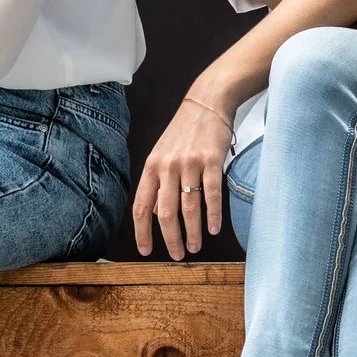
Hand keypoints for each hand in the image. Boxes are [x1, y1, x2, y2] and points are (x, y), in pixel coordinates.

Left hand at [133, 92, 232, 258]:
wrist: (207, 102)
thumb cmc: (184, 131)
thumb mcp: (163, 154)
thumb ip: (159, 183)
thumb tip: (158, 214)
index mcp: (151, 167)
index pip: (142, 206)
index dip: (142, 232)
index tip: (146, 251)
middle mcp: (168, 166)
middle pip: (166, 212)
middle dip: (171, 238)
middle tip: (178, 255)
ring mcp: (190, 163)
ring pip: (189, 207)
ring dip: (193, 232)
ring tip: (196, 247)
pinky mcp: (212, 160)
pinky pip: (211, 194)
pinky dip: (213, 215)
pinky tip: (214, 229)